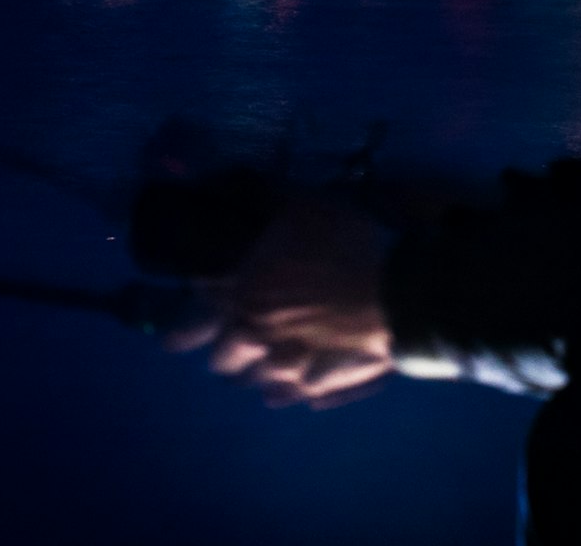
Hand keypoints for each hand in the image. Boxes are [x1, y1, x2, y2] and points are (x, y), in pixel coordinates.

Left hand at [186, 194, 396, 406]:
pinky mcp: (318, 386)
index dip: (187, 316)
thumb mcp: (298, 205)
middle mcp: (255, 338)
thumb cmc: (343, 243)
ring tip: (257, 364)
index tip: (183, 321)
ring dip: (251, 371)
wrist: (397, 291)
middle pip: (221, 358)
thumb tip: (226, 183)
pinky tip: (288, 387)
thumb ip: (258, 197)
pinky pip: (289, 396)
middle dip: (221, 346)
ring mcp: (286, 369)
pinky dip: (285, 391)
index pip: (196, 312)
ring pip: (252, 381)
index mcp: (242, 294)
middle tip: (227, 340)